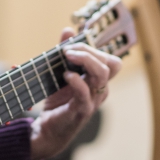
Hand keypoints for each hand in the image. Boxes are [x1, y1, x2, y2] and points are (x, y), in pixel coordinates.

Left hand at [29, 28, 122, 159]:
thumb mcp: (59, 73)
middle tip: (68, 50)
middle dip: (90, 51)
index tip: (72, 41)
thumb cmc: (57, 102)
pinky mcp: (81, 110)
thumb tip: (68, 30)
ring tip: (67, 56)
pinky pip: (85, 93)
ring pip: (103, 74)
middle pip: (111, 64)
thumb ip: (66, 52)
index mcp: (98, 81)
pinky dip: (77, 81)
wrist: (47, 130)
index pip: (109, 59)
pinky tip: (66, 76)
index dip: (95, 46)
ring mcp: (93, 100)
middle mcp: (100, 90)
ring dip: (86, 60)